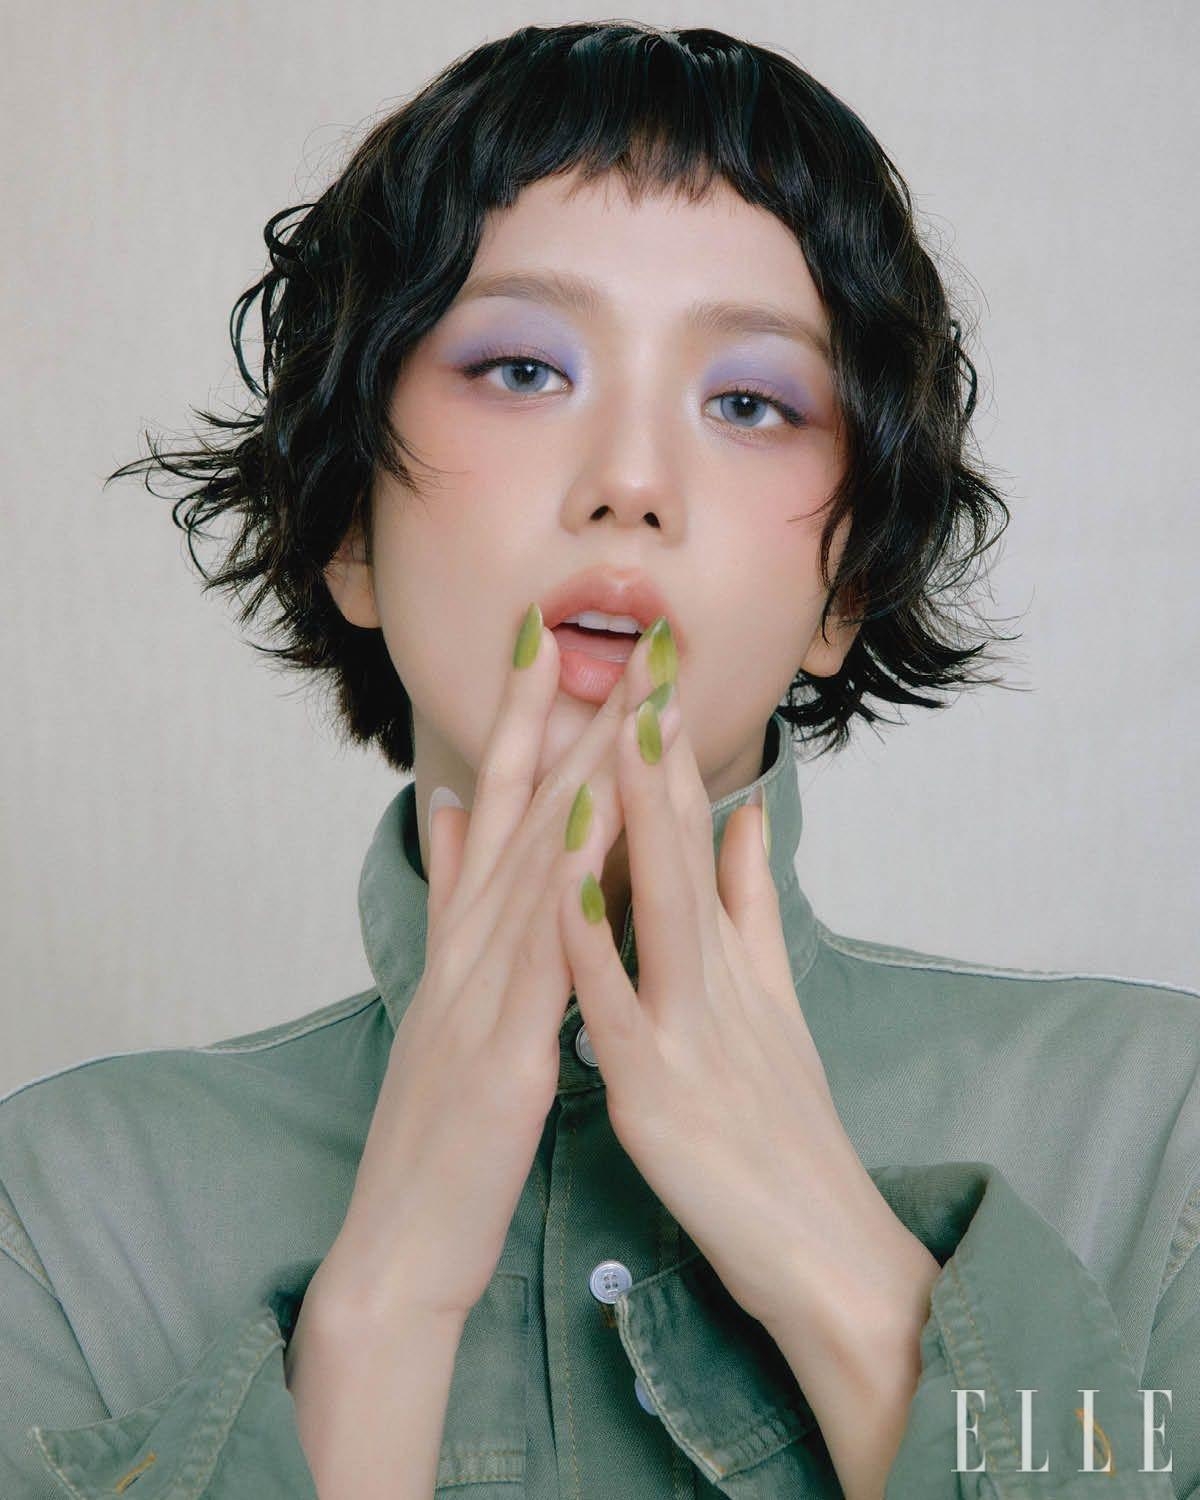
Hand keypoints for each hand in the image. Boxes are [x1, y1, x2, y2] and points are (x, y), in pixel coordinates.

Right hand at [309, 608, 678, 1326]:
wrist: (398, 1243)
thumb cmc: (435, 1122)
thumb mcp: (441, 998)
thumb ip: (450, 900)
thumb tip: (444, 806)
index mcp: (463, 936)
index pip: (492, 805)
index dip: (520, 716)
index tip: (549, 633)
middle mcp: (466, 946)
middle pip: (522, 812)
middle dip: (571, 714)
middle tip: (620, 632)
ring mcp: (480, 994)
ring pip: (537, 864)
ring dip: (582, 770)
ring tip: (623, 692)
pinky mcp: (503, 1054)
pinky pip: (544, 955)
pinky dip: (570, 882)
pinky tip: (600, 820)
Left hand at [557, 675, 910, 1338]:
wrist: (822, 1246)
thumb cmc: (783, 1121)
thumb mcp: (769, 1001)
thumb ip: (750, 904)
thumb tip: (743, 814)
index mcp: (724, 951)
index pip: (691, 830)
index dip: (670, 745)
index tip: (652, 664)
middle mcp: (711, 972)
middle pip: (680, 844)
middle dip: (657, 745)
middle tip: (645, 649)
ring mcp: (689, 1026)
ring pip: (659, 904)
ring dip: (634, 816)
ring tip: (615, 729)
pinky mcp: (658, 1089)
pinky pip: (616, 1009)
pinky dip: (594, 947)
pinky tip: (566, 891)